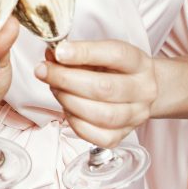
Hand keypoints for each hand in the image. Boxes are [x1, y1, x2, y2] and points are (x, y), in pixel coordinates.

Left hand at [34, 39, 156, 147]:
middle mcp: (142, 90)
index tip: (59, 52)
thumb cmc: (117, 71)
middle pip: (105, 88)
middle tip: (44, 71)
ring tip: (55, 89)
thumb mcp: (103, 54)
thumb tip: (51, 56)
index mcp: (139, 63)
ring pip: (101, 115)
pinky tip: (67, 109)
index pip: (115, 55)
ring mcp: (135, 116)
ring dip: (69, 101)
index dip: (84, 53)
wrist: (142, 91)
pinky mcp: (121, 136)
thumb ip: (78, 53)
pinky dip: (75, 122)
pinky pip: (95, 135)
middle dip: (66, 79)